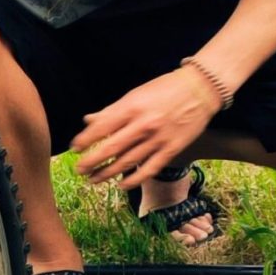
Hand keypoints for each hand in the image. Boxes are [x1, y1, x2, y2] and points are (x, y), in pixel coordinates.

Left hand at [71, 68, 220, 188]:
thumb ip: (112, 110)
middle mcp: (143, 124)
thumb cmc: (164, 89)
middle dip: (91, 162)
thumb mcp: (135, 94)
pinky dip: (133, 179)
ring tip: (94, 179)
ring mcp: (158, 138)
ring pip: (127, 162)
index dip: (85, 141)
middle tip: (79, 170)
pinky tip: (121, 185)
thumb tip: (88, 120)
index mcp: (131, 107)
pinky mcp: (171, 149)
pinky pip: (149, 169)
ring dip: (107, 173)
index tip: (74, 149)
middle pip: (111, 148)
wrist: (201, 90)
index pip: (100, 127)